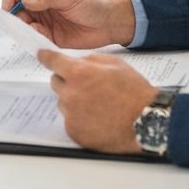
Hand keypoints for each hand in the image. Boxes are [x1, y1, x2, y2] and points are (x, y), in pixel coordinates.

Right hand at [1, 0, 135, 47]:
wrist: (112, 22)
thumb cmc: (94, 2)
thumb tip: (25, 0)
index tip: (8, 4)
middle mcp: (42, 4)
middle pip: (18, 8)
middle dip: (13, 14)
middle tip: (13, 20)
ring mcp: (46, 20)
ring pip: (25, 24)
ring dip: (22, 26)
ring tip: (26, 28)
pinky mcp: (52, 36)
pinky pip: (37, 37)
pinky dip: (33, 37)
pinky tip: (38, 35)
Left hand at [38, 50, 154, 154]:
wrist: (147, 122)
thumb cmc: (134, 92)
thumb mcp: (115, 64)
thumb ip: (90, 59)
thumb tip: (76, 61)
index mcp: (78, 73)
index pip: (52, 61)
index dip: (46, 57)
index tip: (41, 55)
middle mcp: (70, 94)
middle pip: (55, 82)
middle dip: (67, 80)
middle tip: (86, 86)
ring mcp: (71, 115)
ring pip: (63, 102)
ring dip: (73, 100)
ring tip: (97, 105)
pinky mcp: (75, 132)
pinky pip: (70, 120)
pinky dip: (79, 118)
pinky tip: (97, 118)